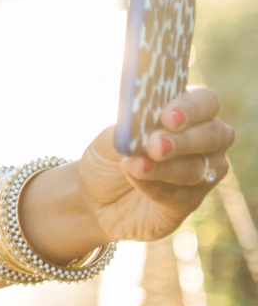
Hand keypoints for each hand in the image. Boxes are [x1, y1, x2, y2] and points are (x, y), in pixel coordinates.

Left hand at [77, 87, 236, 244]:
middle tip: (156, 144)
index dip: (191, 108)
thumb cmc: (107, 159)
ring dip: (166, 166)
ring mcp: (202, 174)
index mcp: (187, 115)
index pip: (205, 102)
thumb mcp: (108, 140)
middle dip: (184, 140)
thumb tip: (139, 126)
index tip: (167, 116)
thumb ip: (127, 130)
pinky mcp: (189, 203)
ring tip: (135, 165)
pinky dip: (155, 187)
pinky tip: (136, 179)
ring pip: (198, 168)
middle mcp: (204, 142)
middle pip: (214, 135)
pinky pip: (181, 195)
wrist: (92, 199)